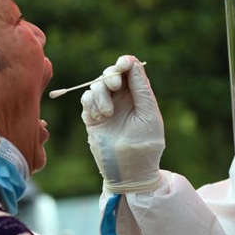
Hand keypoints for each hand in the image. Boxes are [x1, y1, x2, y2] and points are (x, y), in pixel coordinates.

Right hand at [81, 56, 164, 193]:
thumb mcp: (148, 115)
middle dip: (110, 75)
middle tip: (114, 85)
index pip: (130, 71)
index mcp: (138, 96)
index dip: (125, 62)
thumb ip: (141, 89)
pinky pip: (85, 99)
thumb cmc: (146, 145)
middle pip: (110, 73)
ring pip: (96, 85)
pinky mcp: (92, 117)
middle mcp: (122, 99)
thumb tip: (133, 64)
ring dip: (100, 94)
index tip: (122, 64)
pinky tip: (99, 117)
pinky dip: (90, 103)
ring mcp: (106, 107)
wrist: (130, 171)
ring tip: (107, 114)